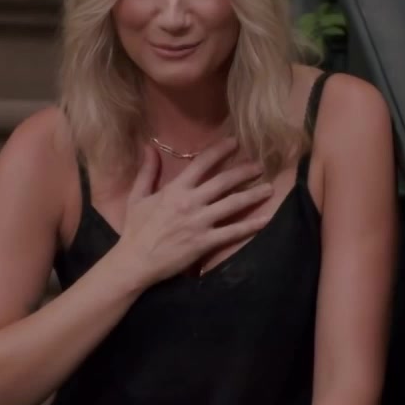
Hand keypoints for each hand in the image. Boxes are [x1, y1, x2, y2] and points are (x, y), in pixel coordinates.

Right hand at [110, 138, 273, 285]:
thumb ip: (147, 171)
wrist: (134, 262)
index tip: (235, 142)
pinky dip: (251, 225)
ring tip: (269, 188)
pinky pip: (233, 232)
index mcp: (175, 189)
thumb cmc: (135, 230)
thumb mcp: (138, 196)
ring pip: (232, 204)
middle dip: (244, 171)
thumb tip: (150, 147)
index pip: (202, 163)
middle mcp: (191, 202)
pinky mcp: (205, 242)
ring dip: (253, 194)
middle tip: (260, 165)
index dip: (220, 150)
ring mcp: (199, 222)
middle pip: (223, 181)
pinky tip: (266, 219)